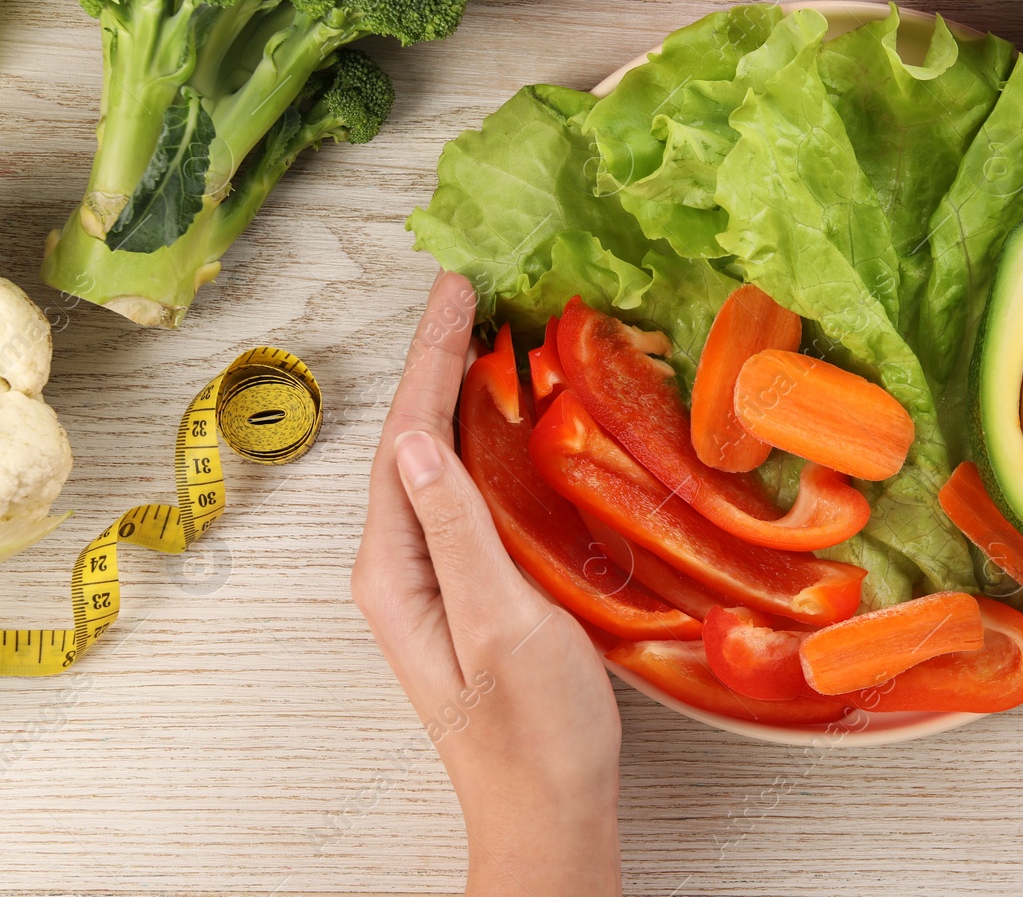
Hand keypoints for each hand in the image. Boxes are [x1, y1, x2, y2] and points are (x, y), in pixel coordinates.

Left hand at [352, 271, 622, 896]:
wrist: (550, 810)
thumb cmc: (533, 732)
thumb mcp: (500, 627)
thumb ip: (460, 535)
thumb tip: (420, 443)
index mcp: (396, 570)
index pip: (404, 439)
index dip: (429, 360)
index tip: (458, 292)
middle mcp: (404, 565)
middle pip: (412, 441)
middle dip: (437, 361)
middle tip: (471, 290)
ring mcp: (437, 575)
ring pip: (439, 463)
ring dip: (458, 394)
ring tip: (487, 334)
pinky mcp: (474, 585)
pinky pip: (469, 493)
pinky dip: (486, 441)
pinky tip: (511, 421)